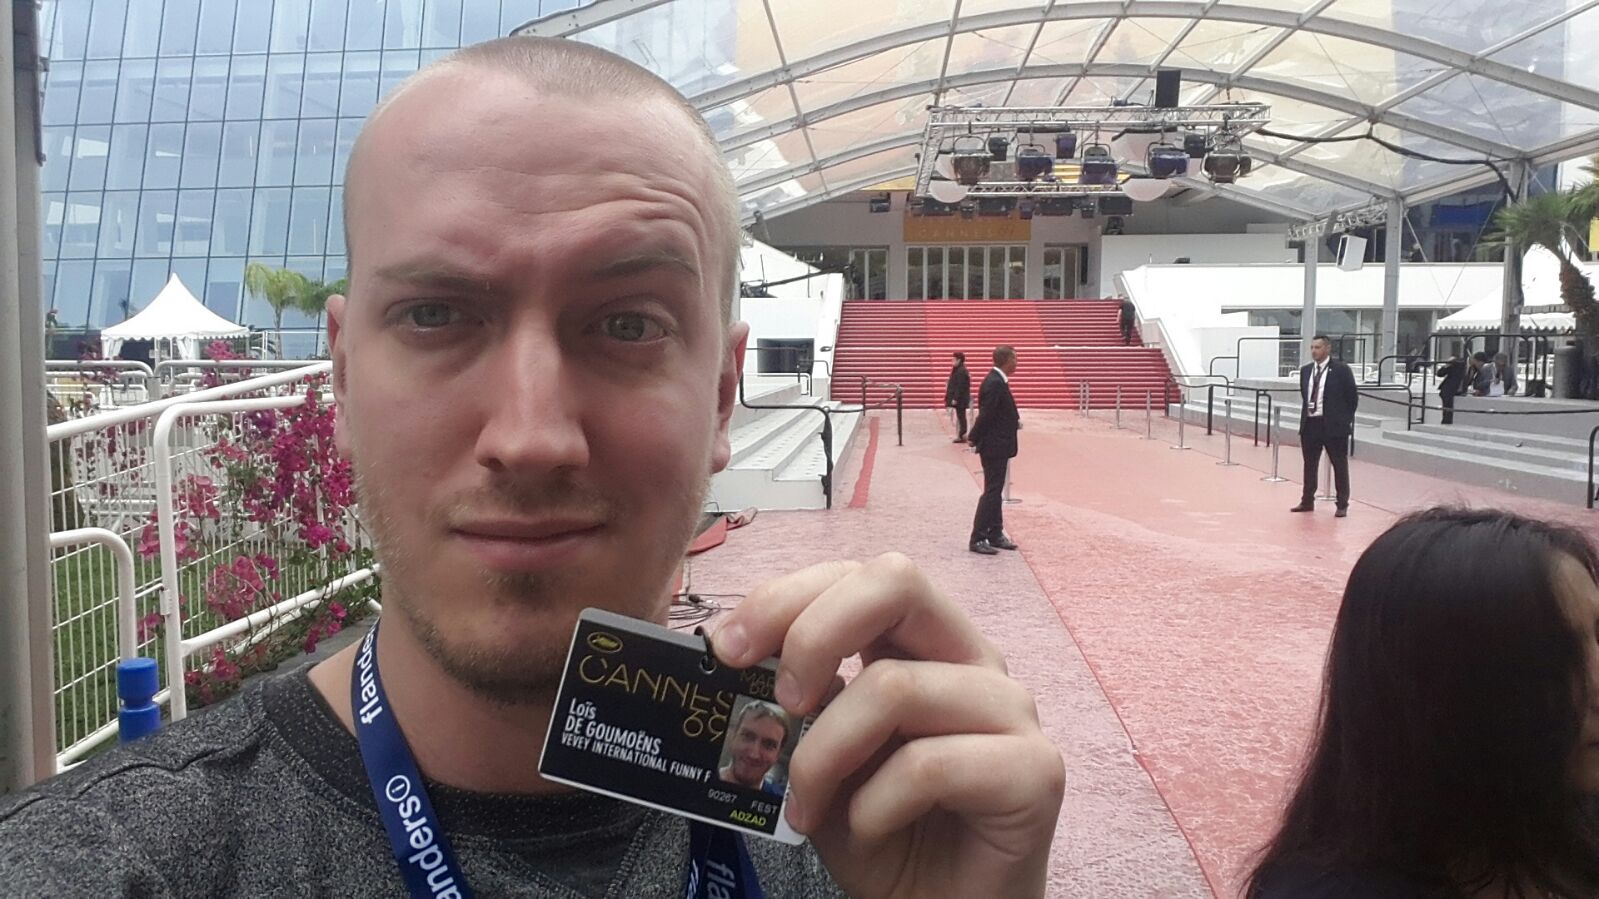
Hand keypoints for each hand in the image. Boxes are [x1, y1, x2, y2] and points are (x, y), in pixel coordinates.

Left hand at [711, 555, 1062, 898]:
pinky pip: (929, 765)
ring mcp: (1011, 711)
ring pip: (894, 687)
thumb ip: (793, 701)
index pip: (858, 575)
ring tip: (804, 807)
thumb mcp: (817, 756)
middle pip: (896, 581)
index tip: (726, 650)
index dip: (785, 598)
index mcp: (923, 642)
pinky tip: (868, 831)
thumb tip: (733, 655)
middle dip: (812, 632)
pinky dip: (874, 806)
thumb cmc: (881, 830)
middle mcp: (972, 660)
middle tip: (779, 702)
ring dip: (824, 755)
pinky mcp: (1034, 772)